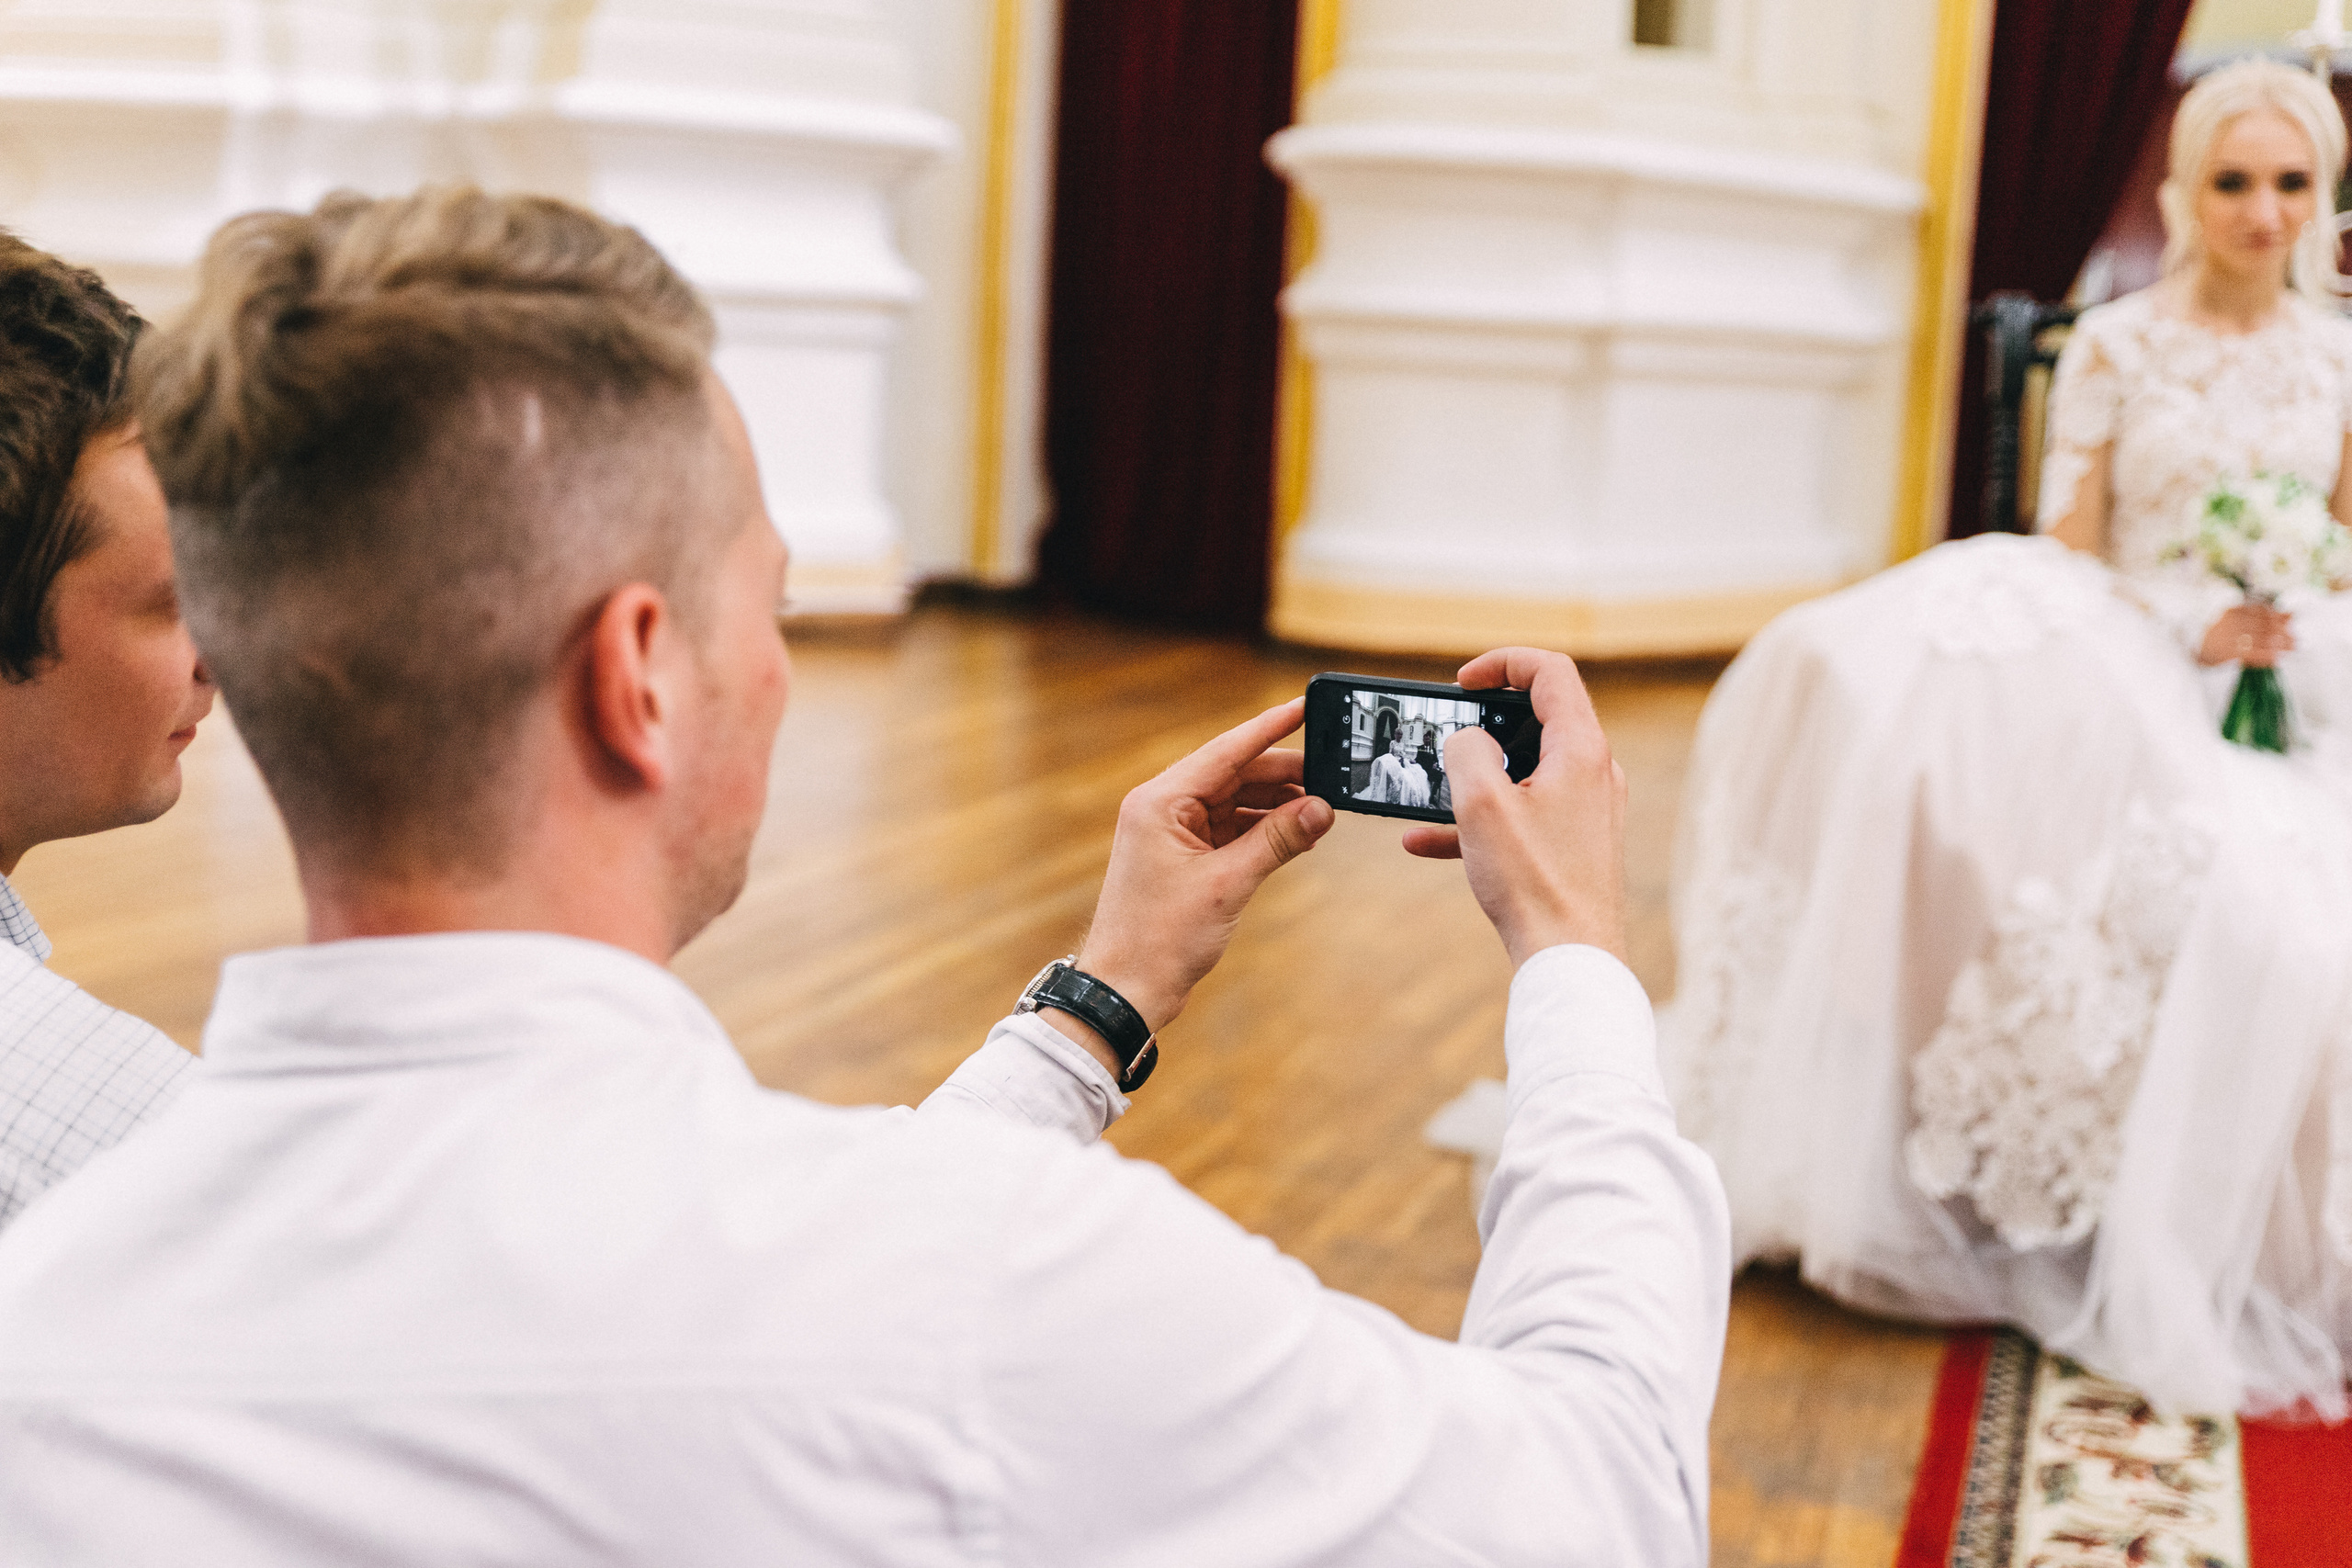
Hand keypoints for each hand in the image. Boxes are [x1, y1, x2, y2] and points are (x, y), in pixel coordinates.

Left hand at [1052, 700, 1333, 1066]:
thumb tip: (1322, 809)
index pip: (1226, 751)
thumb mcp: (1227, 884)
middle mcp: (1163, 809)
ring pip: (1235, 802)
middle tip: (1332, 776)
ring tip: (1321, 813)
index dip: (1269, 728)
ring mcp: (1173, 833)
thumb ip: (1278, 840)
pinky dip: (1263, 831)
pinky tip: (1297, 835)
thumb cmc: (1160, 939)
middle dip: (1283, 776)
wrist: (1126, 989)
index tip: (1304, 706)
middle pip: (1234, 775)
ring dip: (1277, 806)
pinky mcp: (1184, 857)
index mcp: (1160, 802)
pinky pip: (1231, 829)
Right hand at [1398, 648, 1626, 968]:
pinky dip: (1481, 818)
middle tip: (1445, 732)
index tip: (1461, 682)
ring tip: (1427, 791)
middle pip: (1538, 718)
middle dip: (1482, 722)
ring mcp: (1588, 809)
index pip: (1550, 672)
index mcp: (1580, 749)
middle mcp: (1594, 772)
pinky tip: (1426, 841)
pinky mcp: (1575, 844)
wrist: (1571, 959)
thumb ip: (1466, 751)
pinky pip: (1523, 814)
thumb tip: (1466, 739)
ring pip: (1524, 770)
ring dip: (1473, 776)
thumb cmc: (1534, 883)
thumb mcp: (1481, 804)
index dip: (1501, 663)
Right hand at [2199, 602, 2294, 666]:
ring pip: (2261, 639)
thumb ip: (2263, 617)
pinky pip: (2252, 654)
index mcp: (2232, 610)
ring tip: (2291, 649)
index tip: (2290, 623)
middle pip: (2264, 625)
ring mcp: (2228, 636)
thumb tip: (2291, 614)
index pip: (2262, 610)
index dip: (2279, 617)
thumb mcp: (2237, 622)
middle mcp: (2231, 621)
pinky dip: (2266, 656)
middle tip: (2296, 639)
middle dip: (2283, 632)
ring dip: (2279, 645)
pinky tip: (2276, 659)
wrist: (2189, 650)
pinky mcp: (2227, 652)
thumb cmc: (2215, 636)